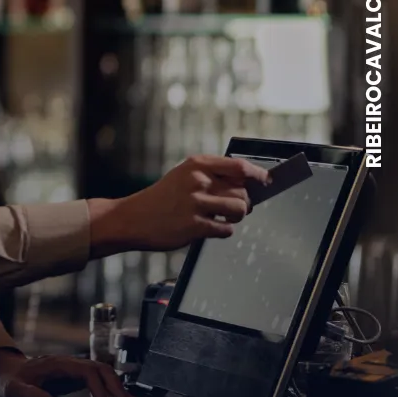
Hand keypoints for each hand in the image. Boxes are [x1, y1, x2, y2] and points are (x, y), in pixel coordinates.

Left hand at [0, 349, 134, 396]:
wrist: (8, 371)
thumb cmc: (10, 380)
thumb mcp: (12, 389)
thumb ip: (27, 395)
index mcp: (56, 363)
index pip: (86, 371)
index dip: (98, 388)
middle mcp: (69, 363)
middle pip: (101, 368)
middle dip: (116, 386)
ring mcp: (74, 369)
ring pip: (103, 373)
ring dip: (117, 388)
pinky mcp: (76, 377)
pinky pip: (98, 380)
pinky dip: (110, 389)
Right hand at [88, 154, 270, 255]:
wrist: (132, 218)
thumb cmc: (160, 199)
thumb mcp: (182, 176)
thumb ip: (211, 176)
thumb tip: (247, 184)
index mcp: (196, 165)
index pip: (238, 166)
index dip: (257, 174)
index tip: (266, 180)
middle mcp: (197, 181)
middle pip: (242, 191)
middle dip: (244, 202)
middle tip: (234, 207)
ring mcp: (196, 203)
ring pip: (239, 209)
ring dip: (236, 216)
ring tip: (223, 217)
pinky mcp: (195, 225)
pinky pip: (226, 229)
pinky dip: (223, 231)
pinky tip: (210, 228)